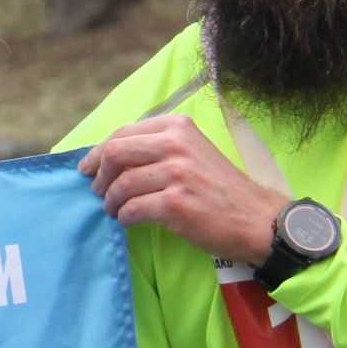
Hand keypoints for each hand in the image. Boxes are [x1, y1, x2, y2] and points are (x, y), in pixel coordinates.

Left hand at [79, 114, 280, 264]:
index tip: (89, 168)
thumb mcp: (192, 151)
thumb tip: (106, 155)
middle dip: (99, 175)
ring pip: (120, 185)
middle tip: (98, 191)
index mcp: (177, 127)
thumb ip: (157, 147)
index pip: (122, 133)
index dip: (98, 153)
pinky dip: (125, 217)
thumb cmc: (220, 187)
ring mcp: (176, 174)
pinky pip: (131, 209)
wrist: (257, 219)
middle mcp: (176, 145)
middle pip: (114, 153)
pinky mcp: (175, 204)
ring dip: (111, 201)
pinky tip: (130, 220)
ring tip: (116, 209)